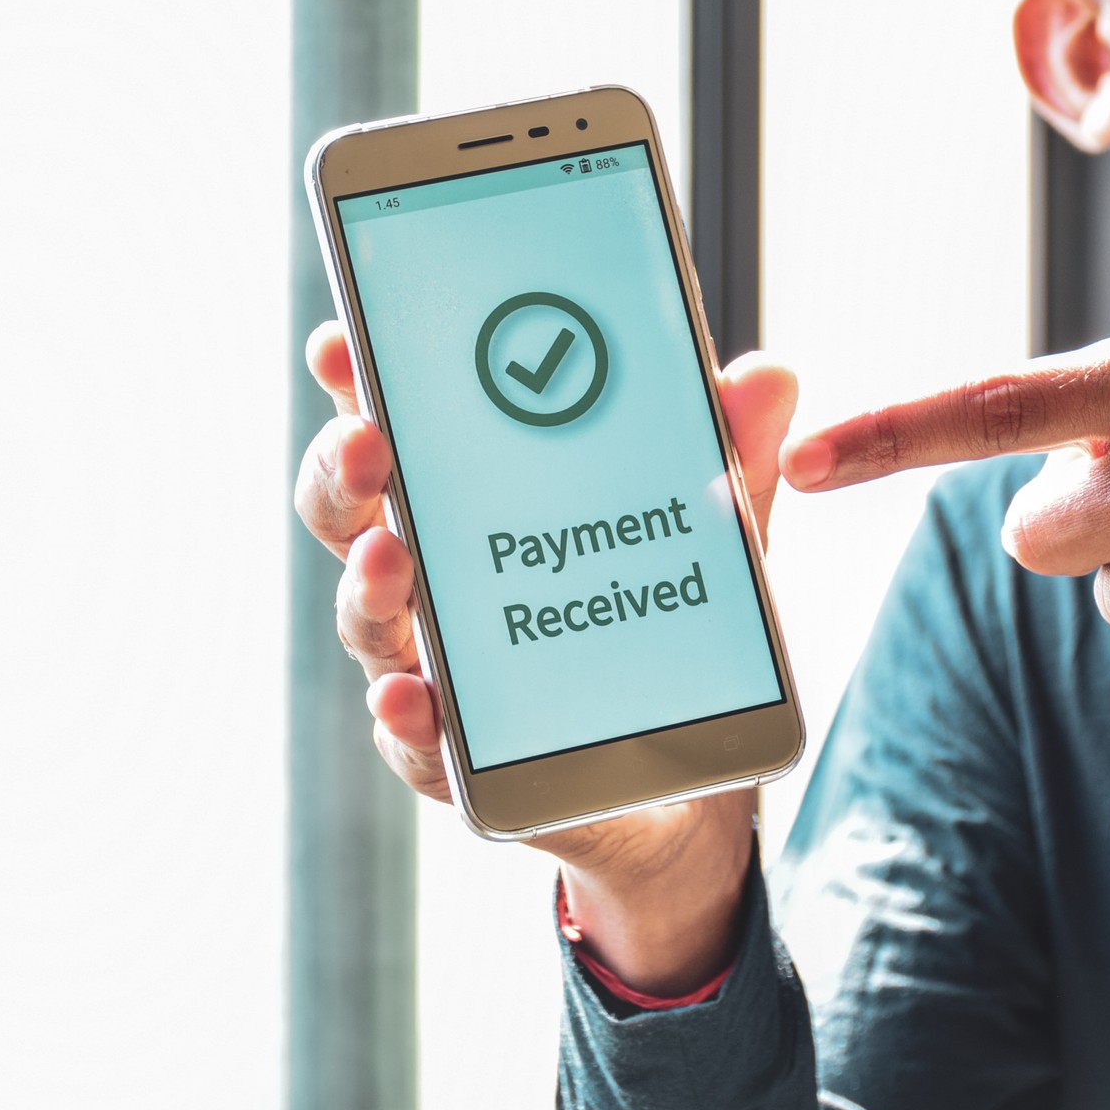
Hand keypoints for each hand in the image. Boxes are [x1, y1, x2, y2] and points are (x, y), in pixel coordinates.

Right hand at [293, 321, 797, 992]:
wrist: (686, 769)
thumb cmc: (661, 621)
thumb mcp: (709, 531)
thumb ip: (729, 459)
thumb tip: (769, 377)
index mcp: (471, 503)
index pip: (397, 427)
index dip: (356, 382)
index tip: (341, 340)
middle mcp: (431, 579)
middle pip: (351, 515)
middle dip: (343, 471)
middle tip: (364, 442)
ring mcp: (436, 666)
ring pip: (369, 621)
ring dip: (366, 587)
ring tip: (388, 562)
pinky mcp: (459, 757)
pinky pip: (416, 740)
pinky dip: (407, 719)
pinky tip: (413, 701)